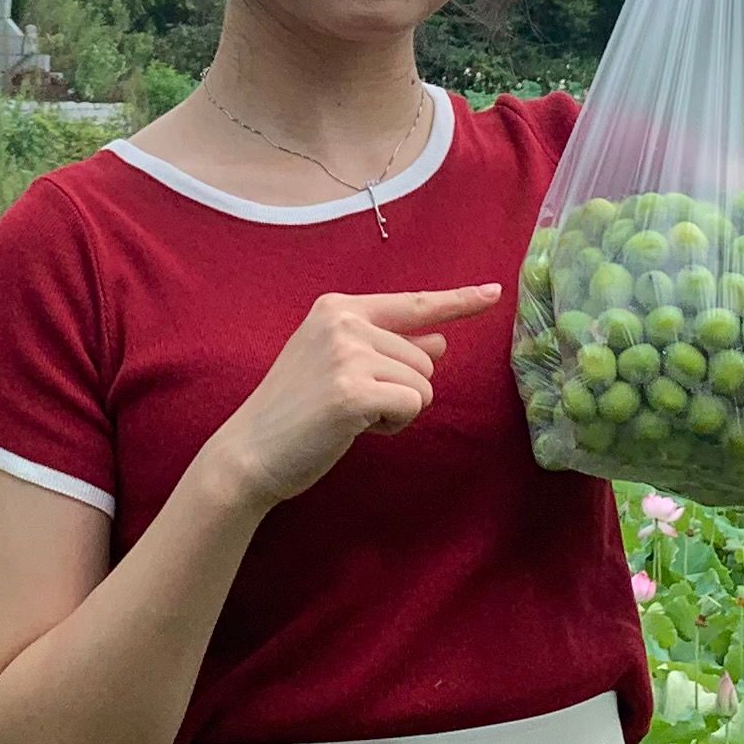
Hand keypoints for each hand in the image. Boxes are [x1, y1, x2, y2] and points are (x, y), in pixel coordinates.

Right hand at [195, 286, 499, 515]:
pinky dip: (392, 425)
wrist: (249, 451)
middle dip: (402, 389)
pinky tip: (354, 429)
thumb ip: (388, 348)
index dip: (457, 301)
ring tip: (348, 416)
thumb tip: (440, 338)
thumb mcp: (341, 366)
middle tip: (351, 404)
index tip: (494, 292)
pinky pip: (411, 406)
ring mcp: (348, 354)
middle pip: (426, 357)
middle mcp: (344, 322)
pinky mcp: (353, 391)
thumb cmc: (296, 411)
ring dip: (397, 409)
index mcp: (337, 308)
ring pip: (423, 384)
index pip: (412, 303)